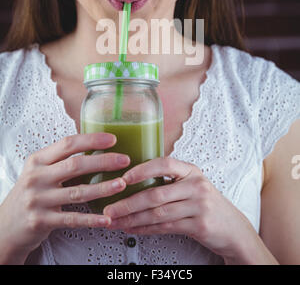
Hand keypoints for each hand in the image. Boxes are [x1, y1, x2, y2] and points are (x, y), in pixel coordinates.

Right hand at [0, 133, 129, 263]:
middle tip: (124, 160)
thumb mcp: (39, 172)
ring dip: (103, 188)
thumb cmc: (31, 194)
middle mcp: (37, 178)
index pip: (67, 144)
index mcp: (38, 160)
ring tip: (121, 184)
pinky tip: (106, 218)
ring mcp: (38, 200)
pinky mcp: (41, 221)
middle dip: (103, 161)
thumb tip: (96, 146)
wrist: (6, 225)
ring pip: (77, 192)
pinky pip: (72, 219)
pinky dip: (91, 219)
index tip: (112, 139)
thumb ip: (61, 160)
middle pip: (75, 165)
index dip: (91, 140)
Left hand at [103, 157, 255, 259]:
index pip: (164, 164)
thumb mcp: (192, 185)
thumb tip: (132, 181)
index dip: (142, 170)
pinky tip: (133, 229)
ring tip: (116, 221)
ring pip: (158, 213)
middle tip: (110, 208)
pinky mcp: (199, 225)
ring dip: (133, 218)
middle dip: (129, 202)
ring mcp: (199, 206)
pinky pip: (165, 227)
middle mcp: (196, 185)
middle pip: (156, 194)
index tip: (123, 178)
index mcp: (191, 170)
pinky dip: (145, 229)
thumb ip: (169, 181)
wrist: (233, 228)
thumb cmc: (205, 204)